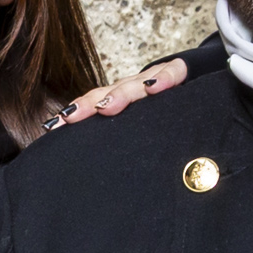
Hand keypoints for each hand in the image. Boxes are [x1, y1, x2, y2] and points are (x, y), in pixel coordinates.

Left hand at [34, 56, 190, 132]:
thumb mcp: (140, 125)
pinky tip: (157, 87)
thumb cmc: (164, 112)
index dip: (74, 114)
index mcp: (119, 98)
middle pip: (106, 94)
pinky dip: (164, 79)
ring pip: (135, 84)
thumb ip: (121, 141)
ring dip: (121, 94)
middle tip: (71, 117)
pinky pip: (172, 74)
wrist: (198, 77)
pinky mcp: (179, 71)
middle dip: (89, 105)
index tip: (54, 127)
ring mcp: (154, 77)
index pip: (92, 104)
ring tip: (107, 106)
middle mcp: (132, 87)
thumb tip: (97, 181)